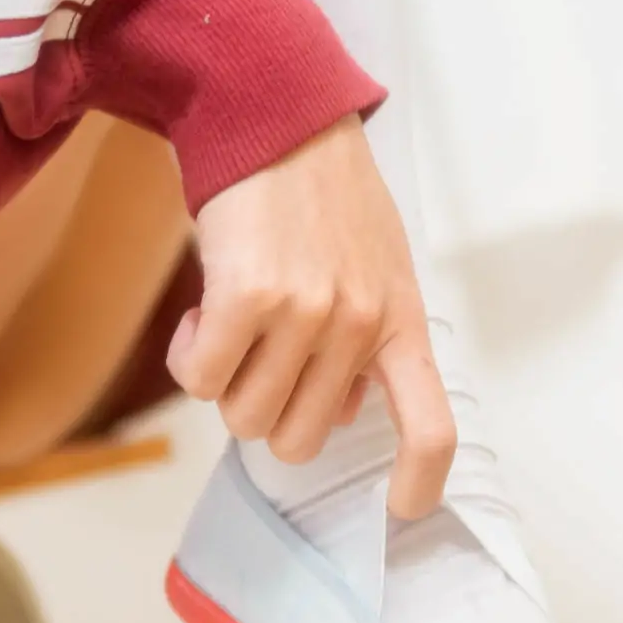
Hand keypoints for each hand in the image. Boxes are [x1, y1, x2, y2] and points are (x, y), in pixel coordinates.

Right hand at [169, 118, 454, 515]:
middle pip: (299, 438)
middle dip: (266, 411)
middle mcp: (360, 323)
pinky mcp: (246, 297)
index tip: (402, 507)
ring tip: (229, 322)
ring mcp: (306, 313)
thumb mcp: (373, 265)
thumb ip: (365, 339)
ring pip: (245, 417)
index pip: (432, 423)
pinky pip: (201, 380)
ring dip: (222, 384)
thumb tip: (337, 413)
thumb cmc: (320, 194)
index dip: (421, 478)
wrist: (274, 115)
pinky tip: (198, 314)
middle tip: (257, 355)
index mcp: (401, 319)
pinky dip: (189, 358)